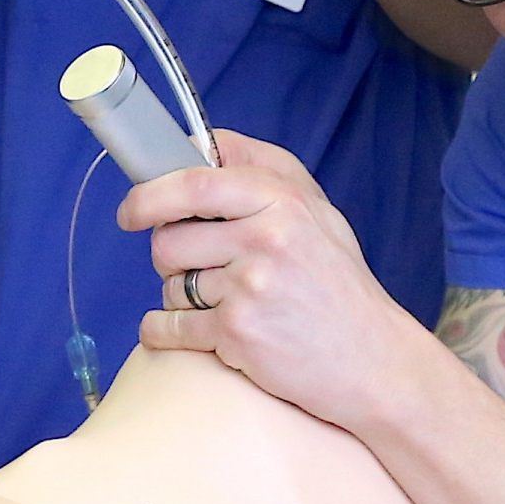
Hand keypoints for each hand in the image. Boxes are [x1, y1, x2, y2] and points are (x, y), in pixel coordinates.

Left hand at [127, 130, 414, 431]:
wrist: (373, 360)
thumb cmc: (337, 284)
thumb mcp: (317, 212)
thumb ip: (264, 172)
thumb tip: (201, 143)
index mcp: (282, 200)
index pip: (193, 182)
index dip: (149, 194)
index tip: (131, 210)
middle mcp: (266, 238)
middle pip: (169, 238)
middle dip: (171, 255)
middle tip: (198, 267)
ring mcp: (250, 286)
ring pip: (170, 283)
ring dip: (180, 296)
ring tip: (221, 303)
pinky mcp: (236, 333)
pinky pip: (168, 326)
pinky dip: (162, 330)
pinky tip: (178, 331)